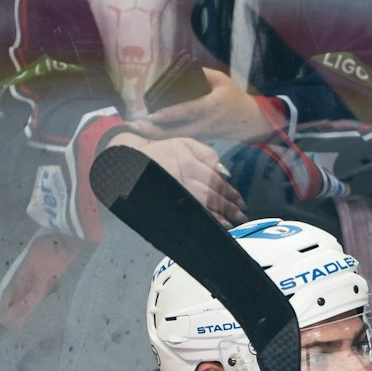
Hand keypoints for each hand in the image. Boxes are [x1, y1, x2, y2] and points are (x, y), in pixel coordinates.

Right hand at [106, 128, 244, 224]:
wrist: (130, 160)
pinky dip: (201, 220)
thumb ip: (207, 155)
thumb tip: (226, 173)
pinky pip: (186, 213)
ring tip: (231, 224)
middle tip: (241, 216)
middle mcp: (183, 180)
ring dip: (218, 217)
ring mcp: (174, 193)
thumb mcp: (184, 144)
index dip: (230, 192)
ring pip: (200, 207)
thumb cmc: (161, 151)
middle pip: (210, 196)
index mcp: (189, 164)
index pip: (215, 181)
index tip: (241, 201)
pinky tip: (211, 226)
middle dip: (228, 207)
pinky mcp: (165, 203)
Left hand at [142, 67, 276, 142]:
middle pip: (175, 130)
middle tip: (132, 126)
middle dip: (153, 130)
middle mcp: (204, 123)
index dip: (169, 114)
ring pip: (174, 137)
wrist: (249, 122)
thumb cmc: (234, 98)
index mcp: (211, 106)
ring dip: (153, 135)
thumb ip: (202, 74)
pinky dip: (162, 136)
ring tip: (134, 130)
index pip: (188, 111)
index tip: (152, 115)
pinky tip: (147, 132)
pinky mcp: (198, 138)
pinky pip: (178, 139)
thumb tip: (179, 70)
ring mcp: (200, 134)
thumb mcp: (222, 80)